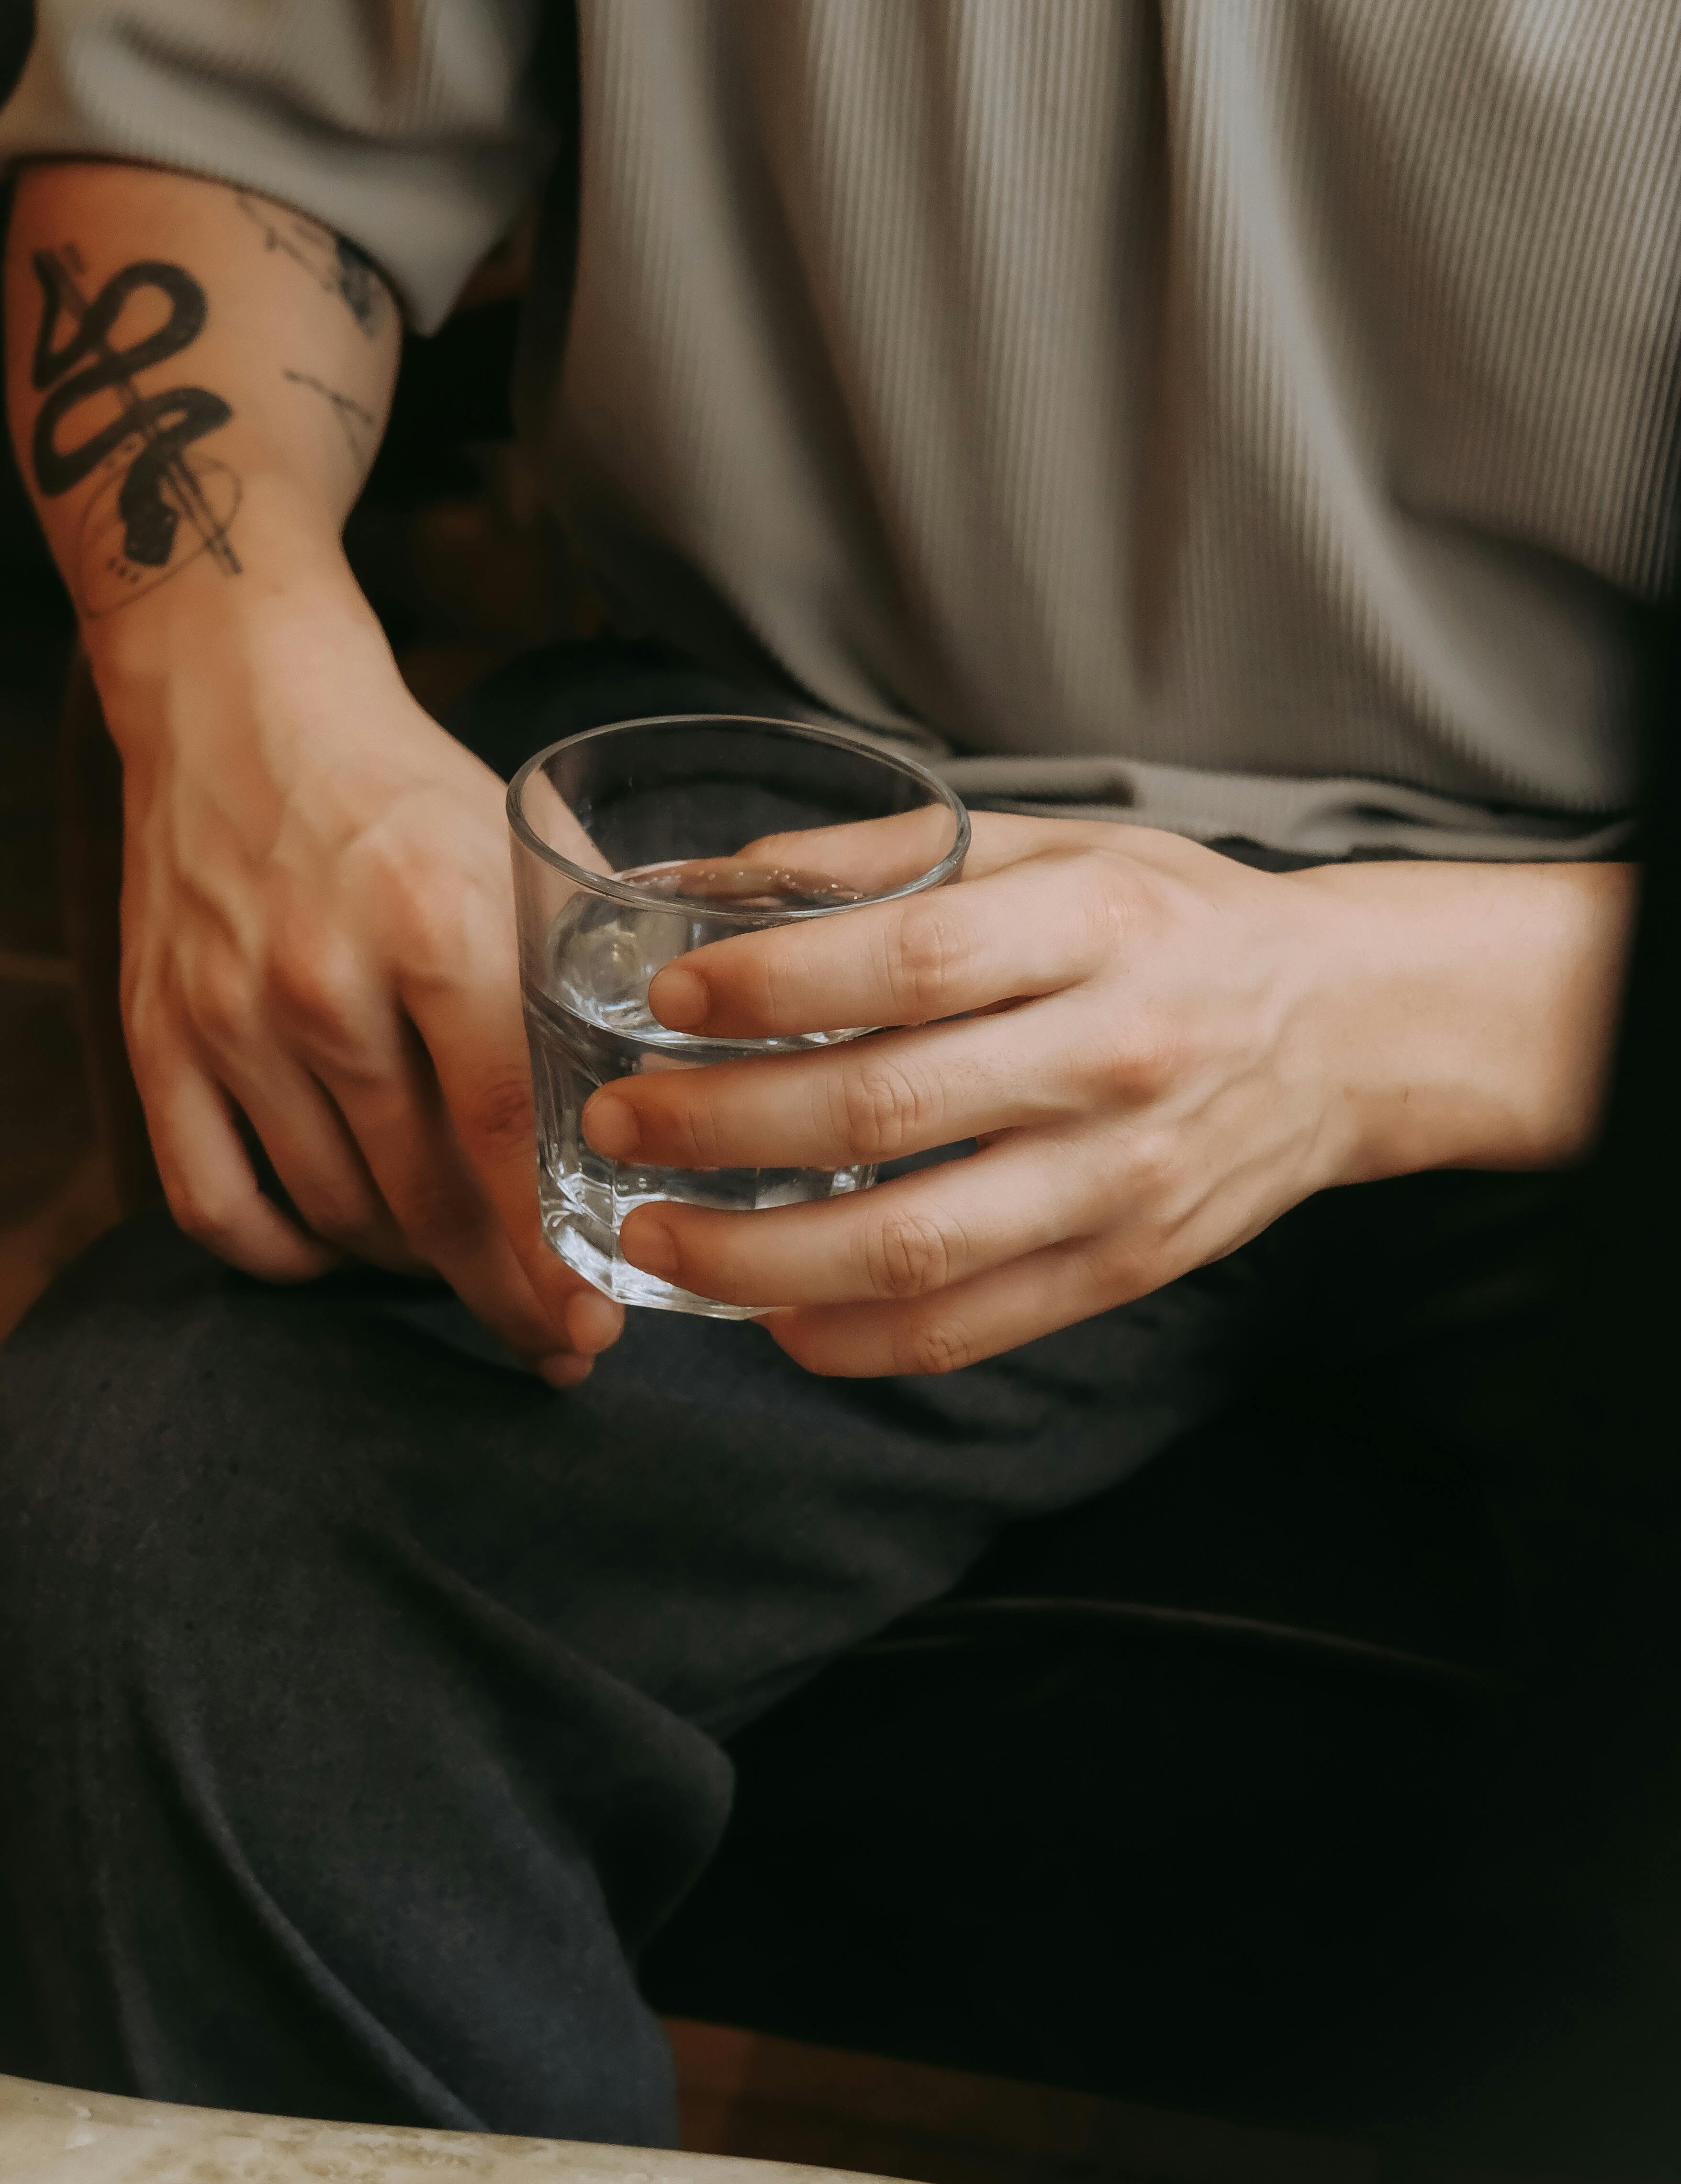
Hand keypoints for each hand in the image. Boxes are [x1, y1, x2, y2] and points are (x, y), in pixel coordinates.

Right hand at [103, 575, 618, 1383]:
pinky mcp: (159, 1039)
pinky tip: (346, 1250)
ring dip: (411, 1266)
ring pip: (333, 1212)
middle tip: (557, 1338)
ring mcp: (230, 1016)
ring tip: (470, 1273)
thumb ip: (583, 960)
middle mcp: (325, 979)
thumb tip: (679, 1080)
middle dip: (502, 1289)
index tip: (593, 1322)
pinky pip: (217, 1204)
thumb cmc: (401, 789)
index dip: (550, 1249)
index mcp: (436, 923)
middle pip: (424, 1194)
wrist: (237, 708)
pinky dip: (287, 1254)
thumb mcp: (517, 848)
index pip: (503, 1129)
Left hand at [581, 815, 1629, 1377]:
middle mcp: (1116, 1057)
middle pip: (890, 1109)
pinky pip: (970, 1328)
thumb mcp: (1057, 844)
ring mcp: (1124, 1179)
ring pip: (915, 1247)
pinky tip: (770, 1319)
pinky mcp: (1128, 1268)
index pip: (915, 959)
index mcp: (1097, 927)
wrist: (1345, 1028)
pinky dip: (853, 1339)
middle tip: (619, 1121)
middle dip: (724, 1125)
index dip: (778, 984)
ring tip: (652, 1236)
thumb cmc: (1171, 922)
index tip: (671, 1000)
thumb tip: (718, 878)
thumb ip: (894, 857)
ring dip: (759, 1258)